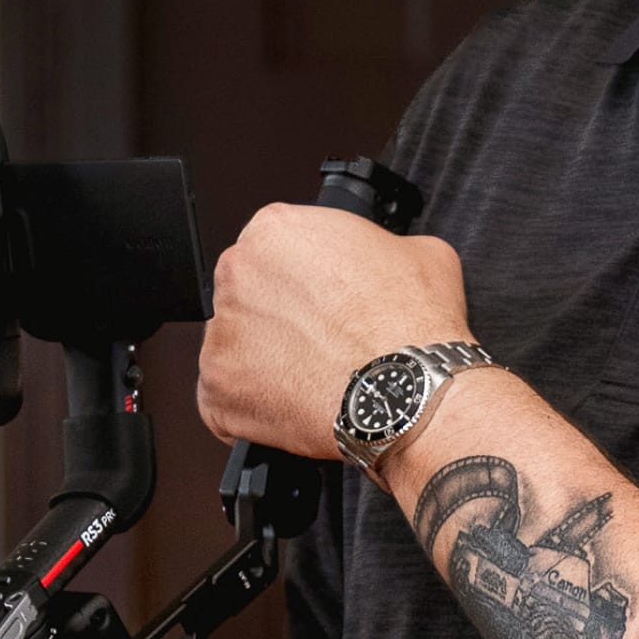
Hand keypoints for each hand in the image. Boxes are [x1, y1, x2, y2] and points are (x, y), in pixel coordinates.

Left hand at [196, 205, 472, 456]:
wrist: (408, 393)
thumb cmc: (411, 324)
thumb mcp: (421, 252)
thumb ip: (382, 246)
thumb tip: (381, 260)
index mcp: (276, 230)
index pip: (277, 251)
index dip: (305, 280)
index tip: (323, 301)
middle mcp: (238, 273)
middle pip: (249, 297)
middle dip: (280, 319)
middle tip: (321, 340)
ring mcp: (222, 333)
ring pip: (237, 349)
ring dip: (267, 364)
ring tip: (313, 377)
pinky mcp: (217, 389)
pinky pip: (229, 400)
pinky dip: (257, 409)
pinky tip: (298, 405)